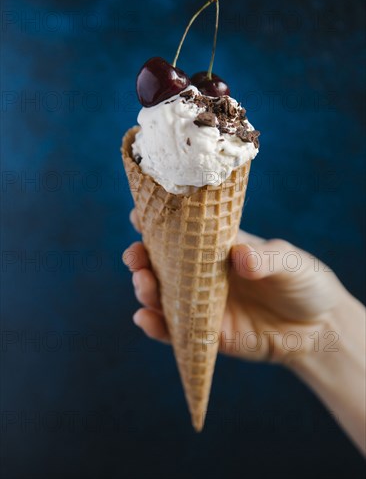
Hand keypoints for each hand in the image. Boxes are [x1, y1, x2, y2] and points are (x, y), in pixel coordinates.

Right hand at [123, 209, 348, 365]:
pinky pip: (175, 332)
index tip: (137, 215)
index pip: (183, 231)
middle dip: (141, 258)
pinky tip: (145, 319)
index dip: (158, 222)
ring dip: (145, 289)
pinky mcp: (208, 335)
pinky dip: (156, 327)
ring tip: (143, 283)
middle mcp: (204, 275)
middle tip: (135, 256)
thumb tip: (239, 257)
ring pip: (163, 297)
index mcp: (219, 248)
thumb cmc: (304, 282)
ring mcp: (203, 305)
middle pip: (162, 264)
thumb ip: (265, 258)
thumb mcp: (290, 262)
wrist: (320, 328)